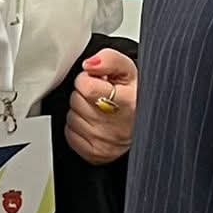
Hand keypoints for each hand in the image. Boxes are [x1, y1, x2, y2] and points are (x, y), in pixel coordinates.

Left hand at [65, 49, 137, 165]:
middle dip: (84, 95)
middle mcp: (116, 125)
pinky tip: (95, 124)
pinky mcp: (94, 153)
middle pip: (76, 100)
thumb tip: (89, 64)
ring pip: (71, 117)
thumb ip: (109, 59)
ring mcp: (103, 141)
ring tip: (99, 111)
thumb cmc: (134, 98)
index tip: (99, 82)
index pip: (85, 85)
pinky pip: (70, 134)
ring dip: (81, 111)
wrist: (142, 127)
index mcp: (127, 102)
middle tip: (101, 97)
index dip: (88, 79)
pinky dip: (78, 128)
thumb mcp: (129, 71)